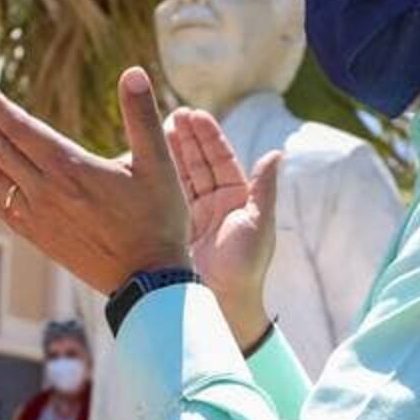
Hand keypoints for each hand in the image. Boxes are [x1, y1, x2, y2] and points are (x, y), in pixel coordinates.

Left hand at [0, 70, 191, 293]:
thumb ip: (142, 116)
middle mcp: (47, 190)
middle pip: (2, 150)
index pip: (24, 130)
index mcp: (71, 167)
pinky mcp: (41, 238)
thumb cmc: (158, 220)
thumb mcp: (159, 163)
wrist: (147, 280)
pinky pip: (5, 209)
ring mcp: (40, 216)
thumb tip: (134, 71)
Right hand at [166, 106, 280, 342]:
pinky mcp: (175, 229)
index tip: (194, 115)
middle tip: (172, 114)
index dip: (208, 136)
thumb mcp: (258, 226)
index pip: (221, 159)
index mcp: (238, 199)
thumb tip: (276, 153)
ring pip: (181, 176)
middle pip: (199, 162)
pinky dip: (157, 177)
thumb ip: (264, 189)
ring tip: (156, 127)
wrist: (222, 305)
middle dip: (186, 137)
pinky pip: (166, 196)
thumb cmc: (245, 268)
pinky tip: (144, 159)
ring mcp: (194, 215)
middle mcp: (216, 203)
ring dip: (171, 152)